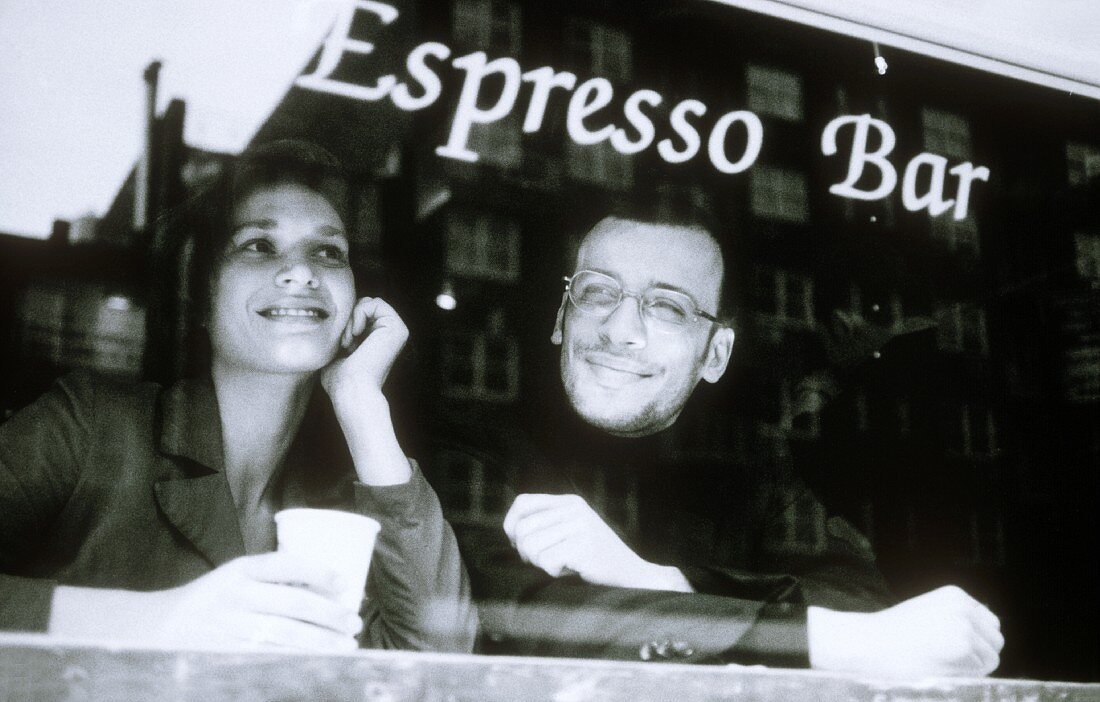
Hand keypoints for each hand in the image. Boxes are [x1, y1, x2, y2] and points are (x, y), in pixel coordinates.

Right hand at [149, 552, 362, 650]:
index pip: (285, 564)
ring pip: (284, 634)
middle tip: (354, 623)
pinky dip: (295, 662)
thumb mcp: (235, 578)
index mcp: (239, 570)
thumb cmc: (211, 600)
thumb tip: (328, 589)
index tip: (344, 583)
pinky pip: (266, 658)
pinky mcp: (224, 653)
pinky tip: (316, 664)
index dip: (318, 572)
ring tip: (346, 646)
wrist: (157, 628)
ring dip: (320, 642)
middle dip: (329, 614)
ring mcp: (228, 626)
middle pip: (292, 604)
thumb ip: (272, 581)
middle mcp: (234, 595)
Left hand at [322, 297, 408, 403]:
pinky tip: (356, 334)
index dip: (344, 322)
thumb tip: (329, 318)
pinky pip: (375, 302)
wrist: (352, 390)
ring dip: (352, 318)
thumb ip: (339, 335)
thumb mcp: (336, 352)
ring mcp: (396, 331)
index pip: (358, 313)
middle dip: (348, 318)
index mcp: (378, 340)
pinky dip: (359, 314)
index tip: (340, 345)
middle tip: (343, 342)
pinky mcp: (398, 328)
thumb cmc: (340, 379)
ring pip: (368, 302)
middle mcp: (389, 335)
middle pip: (363, 304)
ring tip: (348, 340)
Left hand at [503, 493, 690, 591]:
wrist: (631, 573)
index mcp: (570, 502)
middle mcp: (575, 509)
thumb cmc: (594, 557)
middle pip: (523, 529)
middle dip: (525, 551)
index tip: (516, 543)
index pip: (523, 503)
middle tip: (543, 560)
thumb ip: (547, 522)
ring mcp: (580, 526)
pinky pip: (547, 561)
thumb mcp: (572, 529)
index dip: (510, 524)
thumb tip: (511, 530)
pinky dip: (554, 572)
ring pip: (531, 547)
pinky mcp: (584, 546)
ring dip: (540, 563)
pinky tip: (571, 569)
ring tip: (560, 563)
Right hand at [808, 585, 1003, 677]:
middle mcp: (965, 607)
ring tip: (942, 664)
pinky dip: (965, 676)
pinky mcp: (963, 647)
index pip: (989, 622)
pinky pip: (979, 671)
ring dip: (972, 667)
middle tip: (950, 660)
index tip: (954, 648)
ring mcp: (966, 626)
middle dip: (980, 654)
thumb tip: (986, 633)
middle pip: (995, 640)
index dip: (976, 640)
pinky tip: (939, 668)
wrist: (869, 643)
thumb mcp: (928, 612)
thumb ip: (957, 617)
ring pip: (991, 658)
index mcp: (956, 595)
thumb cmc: (893, 633)